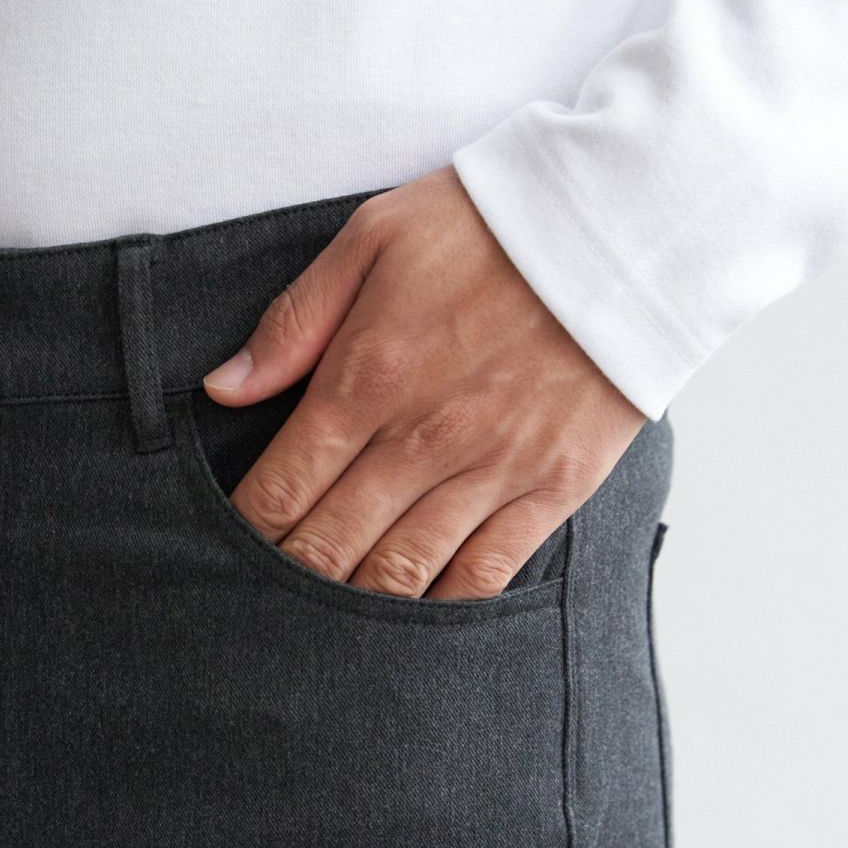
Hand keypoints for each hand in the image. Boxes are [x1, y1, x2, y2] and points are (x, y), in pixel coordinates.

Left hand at [202, 165, 646, 598]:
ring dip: (353, 608)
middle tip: (265, 600)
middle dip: (288, 579)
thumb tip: (223, 389)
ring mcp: (490, 471)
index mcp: (365, 379)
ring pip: (401, 575)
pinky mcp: (552, 489)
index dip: (247, 531)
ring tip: (325, 623)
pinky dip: (440, 609)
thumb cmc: (489, 224)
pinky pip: (485, 575)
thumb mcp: (373, 239)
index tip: (229, 548)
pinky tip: (411, 620)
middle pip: (330, 546)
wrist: (625, 225)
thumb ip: (294, 322)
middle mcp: (421, 440)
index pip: (281, 489)